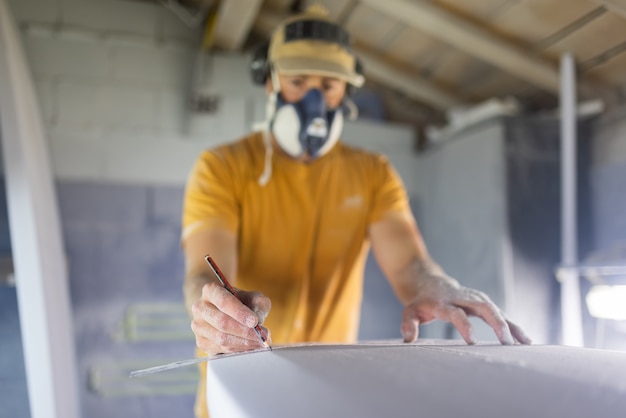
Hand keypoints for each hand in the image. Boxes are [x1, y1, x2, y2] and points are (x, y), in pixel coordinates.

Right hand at [191, 281, 271, 354]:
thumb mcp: (252, 297)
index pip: (224, 301)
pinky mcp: (201, 342)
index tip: (254, 321)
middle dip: (244, 331)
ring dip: (243, 343)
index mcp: (210, 290)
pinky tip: (249, 347)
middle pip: (222, 322)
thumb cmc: (240, 302)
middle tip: (262, 336)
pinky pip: (220, 349)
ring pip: (220, 338)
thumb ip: (258, 304)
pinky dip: (237, 350)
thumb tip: (258, 321)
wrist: (223, 310)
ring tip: (259, 343)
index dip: (239, 312)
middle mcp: (200, 307)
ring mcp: (198, 326)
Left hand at [401, 274, 530, 344]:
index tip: (473, 342)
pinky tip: (526, 339)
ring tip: (525, 343)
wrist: (431, 283)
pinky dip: (513, 325)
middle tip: (507, 342)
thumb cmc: (421, 302)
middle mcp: (462, 298)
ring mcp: (475, 298)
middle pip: (482, 307)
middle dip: (496, 323)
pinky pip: (501, 313)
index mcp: (444, 302)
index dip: (464, 326)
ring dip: (510, 325)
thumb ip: (408, 324)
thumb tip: (408, 339)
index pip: (456, 313)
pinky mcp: (484, 302)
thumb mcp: (410, 311)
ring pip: (495, 309)